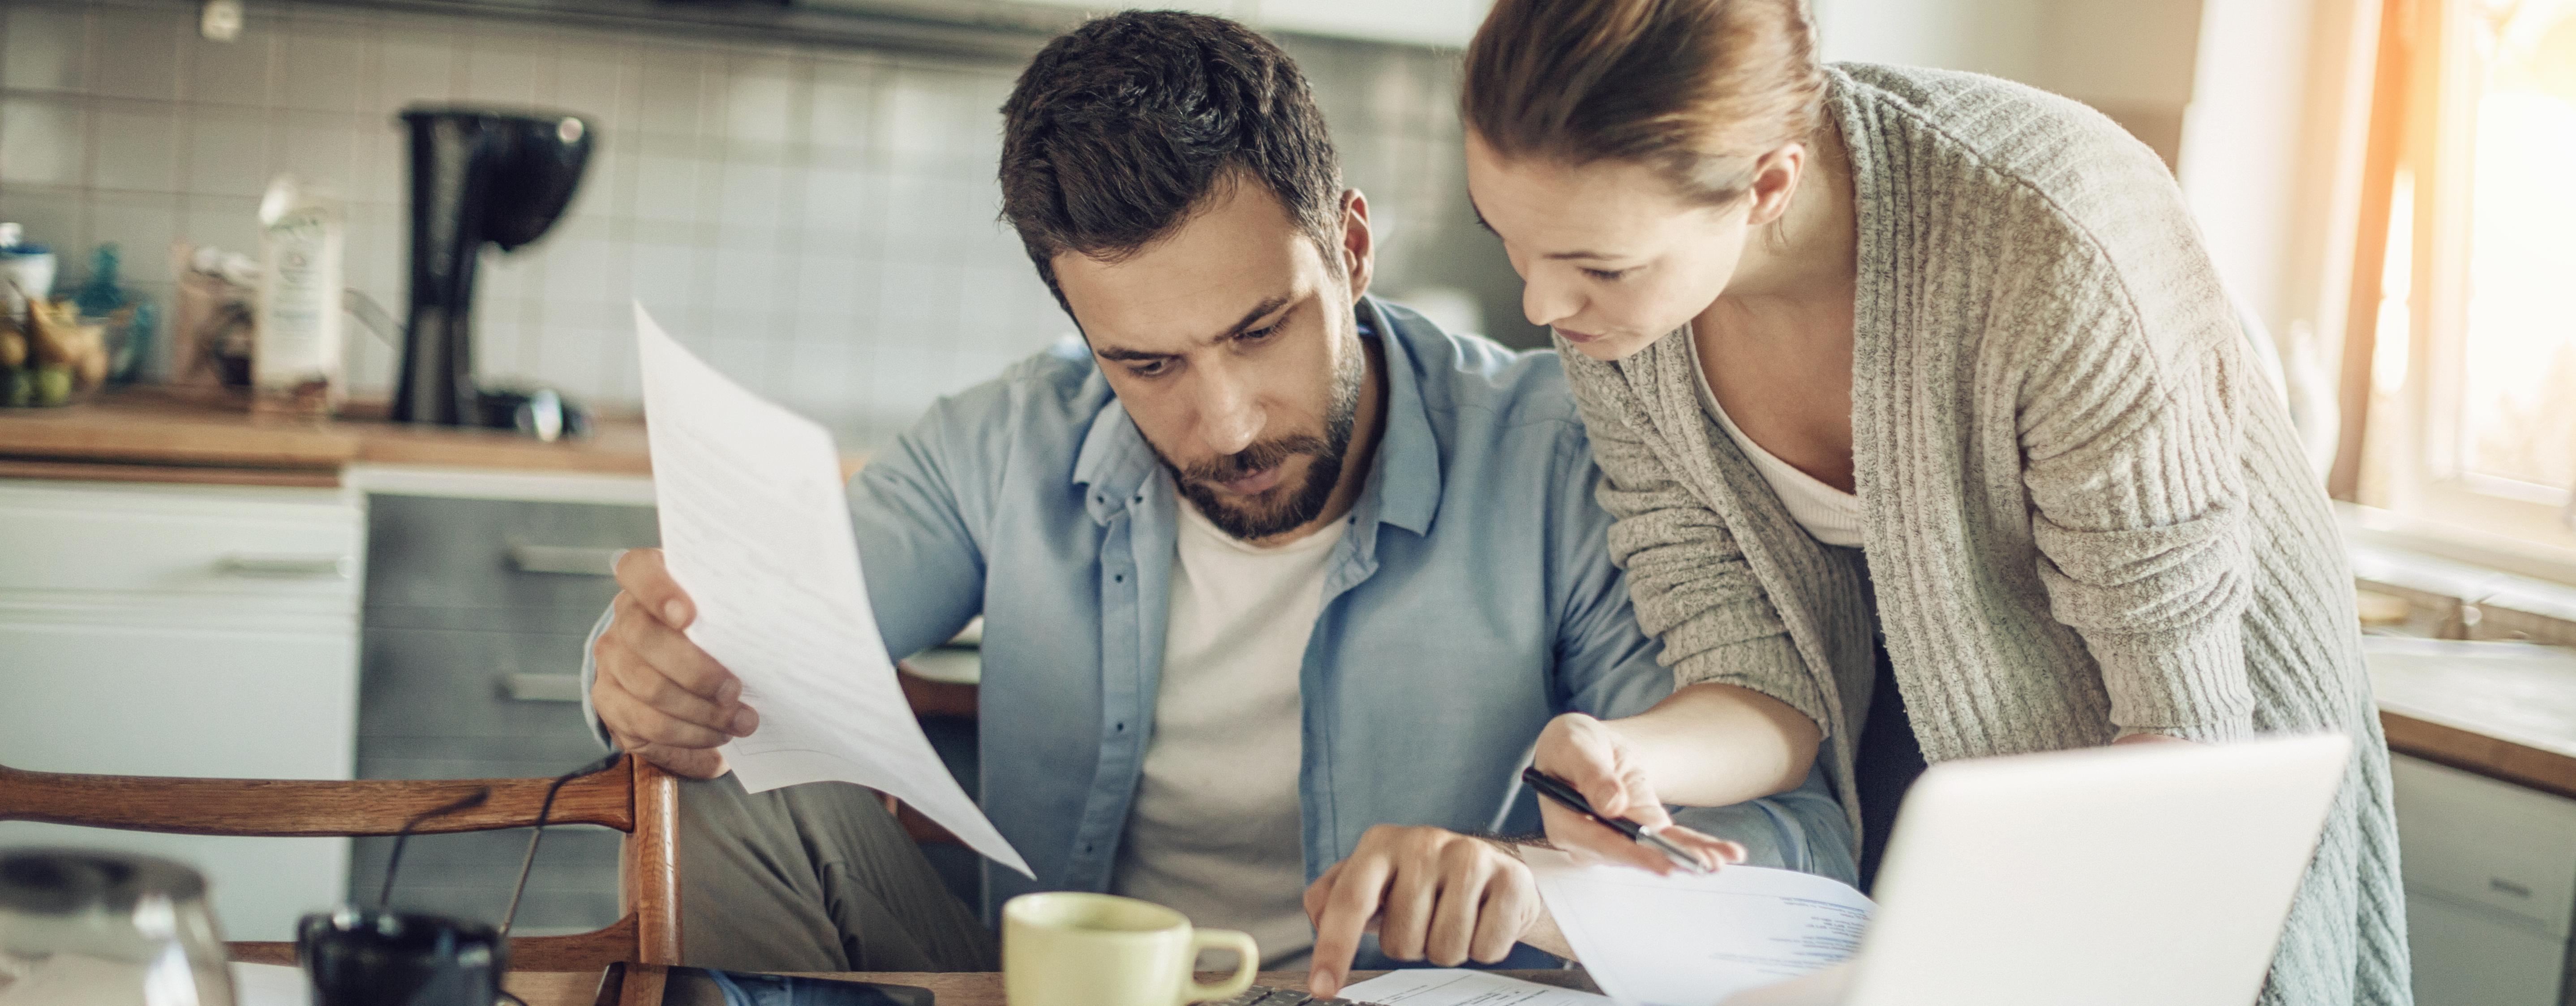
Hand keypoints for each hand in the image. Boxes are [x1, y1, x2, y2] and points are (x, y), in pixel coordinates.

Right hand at [589, 548, 755, 778]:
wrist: (680, 674)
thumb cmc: (716, 636)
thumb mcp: (724, 616)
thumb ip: (732, 613)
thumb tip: (779, 630)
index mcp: (649, 583)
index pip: (637, 570)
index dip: (658, 590)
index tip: (688, 616)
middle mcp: (623, 618)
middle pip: (645, 638)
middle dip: (696, 671)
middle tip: (735, 691)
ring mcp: (612, 660)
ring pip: (648, 687)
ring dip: (701, 711)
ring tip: (740, 720)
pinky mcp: (610, 701)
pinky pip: (646, 723)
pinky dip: (688, 734)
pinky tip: (716, 734)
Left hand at [1303, 826, 1542, 997]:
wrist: (1493, 868)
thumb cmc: (1422, 882)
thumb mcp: (1374, 880)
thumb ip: (1333, 898)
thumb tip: (1318, 921)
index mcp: (1380, 844)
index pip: (1349, 900)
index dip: (1333, 948)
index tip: (1324, 988)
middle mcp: (1423, 843)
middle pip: (1401, 940)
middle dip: (1412, 946)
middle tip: (1425, 922)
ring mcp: (1470, 857)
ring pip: (1444, 949)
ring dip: (1446, 949)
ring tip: (1453, 920)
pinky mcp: (1510, 879)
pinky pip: (1486, 949)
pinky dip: (1483, 949)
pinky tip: (1483, 920)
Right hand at [1532, 713, 1745, 874]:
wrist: (1587, 747)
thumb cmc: (1572, 744)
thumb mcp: (1574, 745)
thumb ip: (1590, 773)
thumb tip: (1612, 806)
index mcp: (1565, 824)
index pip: (1600, 843)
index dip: (1633, 854)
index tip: (1663, 862)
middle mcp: (1591, 842)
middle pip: (1632, 854)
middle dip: (1671, 859)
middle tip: (1704, 864)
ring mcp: (1617, 841)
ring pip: (1655, 851)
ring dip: (1689, 856)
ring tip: (1721, 858)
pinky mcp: (1640, 832)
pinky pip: (1668, 840)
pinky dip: (1696, 845)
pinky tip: (1724, 852)